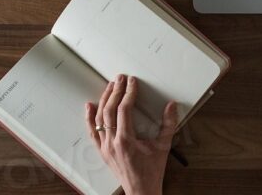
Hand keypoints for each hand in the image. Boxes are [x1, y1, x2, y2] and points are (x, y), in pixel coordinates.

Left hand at [85, 74, 177, 194]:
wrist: (141, 190)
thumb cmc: (152, 170)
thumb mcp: (164, 146)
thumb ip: (168, 124)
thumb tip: (171, 105)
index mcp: (126, 140)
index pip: (124, 110)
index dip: (129, 93)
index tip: (132, 82)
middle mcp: (112, 143)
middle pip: (109, 111)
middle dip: (115, 92)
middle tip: (120, 78)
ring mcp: (105, 147)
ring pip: (99, 119)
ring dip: (104, 100)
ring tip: (109, 86)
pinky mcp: (102, 151)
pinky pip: (92, 132)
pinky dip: (89, 118)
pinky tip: (89, 106)